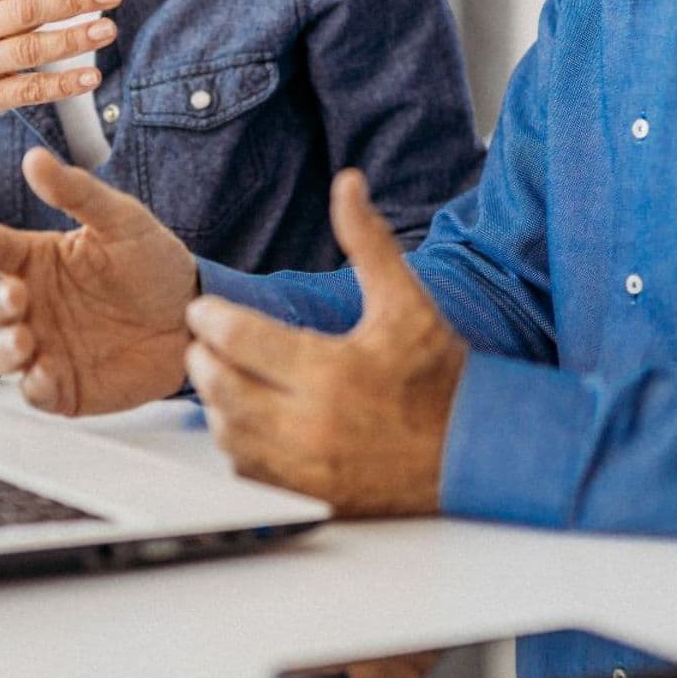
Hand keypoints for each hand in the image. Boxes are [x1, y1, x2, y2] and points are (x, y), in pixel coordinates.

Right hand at [0, 148, 196, 414]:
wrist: (194, 318)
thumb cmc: (153, 264)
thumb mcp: (122, 221)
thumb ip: (79, 193)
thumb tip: (36, 159)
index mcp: (37, 260)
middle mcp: (31, 304)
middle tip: (15, 296)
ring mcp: (44, 347)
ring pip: (1, 353)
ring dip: (3, 349)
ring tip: (23, 340)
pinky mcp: (63, 386)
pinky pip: (36, 392)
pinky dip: (34, 385)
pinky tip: (45, 373)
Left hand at [183, 170, 465, 515]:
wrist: (474, 449)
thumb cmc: (438, 375)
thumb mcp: (405, 299)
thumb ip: (368, 240)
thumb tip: (347, 184)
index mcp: (332, 371)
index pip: (240, 341)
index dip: (211, 320)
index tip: (203, 311)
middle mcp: (313, 424)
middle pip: (222, 387)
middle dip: (205, 359)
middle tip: (204, 342)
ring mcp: (307, 467)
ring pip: (227, 431)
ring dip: (216, 401)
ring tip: (222, 376)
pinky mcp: (308, 493)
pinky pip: (247, 471)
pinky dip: (237, 444)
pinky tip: (247, 420)